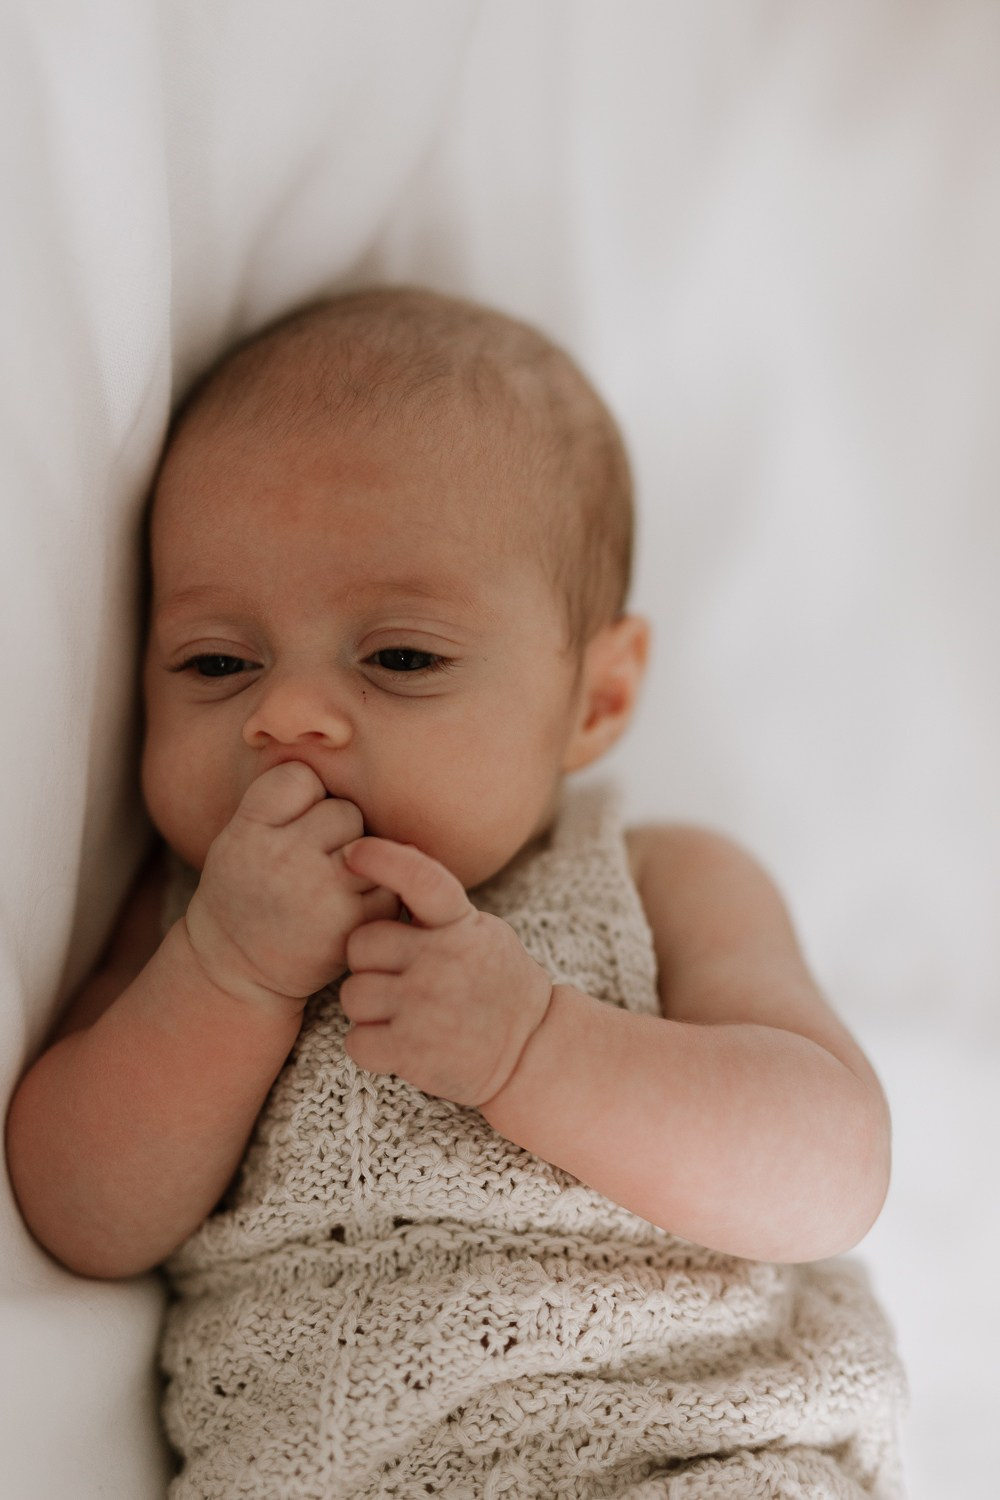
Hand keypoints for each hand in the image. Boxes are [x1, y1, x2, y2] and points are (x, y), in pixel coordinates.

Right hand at [183, 763, 398, 1005]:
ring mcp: (319, 893)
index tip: (288, 826)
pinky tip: (347, 910)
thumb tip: (335, 746)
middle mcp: (281, 858)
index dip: (302, 797)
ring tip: (328, 888)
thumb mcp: (238, 837)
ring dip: (361, 863)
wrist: (237, 971)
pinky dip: (376, 896)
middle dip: (335, 832)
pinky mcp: (350, 925)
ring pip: (371, 845)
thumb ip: (278, 800)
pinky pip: (388, 886)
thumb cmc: (246, 892)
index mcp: (248, 831)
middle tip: (309, 865)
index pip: (300, 776)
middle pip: (343, 810)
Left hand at [339, 838, 553, 1106]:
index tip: (353, 852)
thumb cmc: (493, 984)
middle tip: (397, 979)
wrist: (531, 1049)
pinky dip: (370, 1047)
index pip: (421, 879)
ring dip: (368, 1009)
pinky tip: (399, 1045)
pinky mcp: (414, 1052)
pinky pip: (356, 1042)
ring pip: (353, 996)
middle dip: (369, 963)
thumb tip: (386, 858)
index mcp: (460, 924)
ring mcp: (426, 1006)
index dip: (384, 859)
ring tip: (403, 1015)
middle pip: (360, 945)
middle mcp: (443, 960)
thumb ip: (437, 909)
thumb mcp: (479, 932)